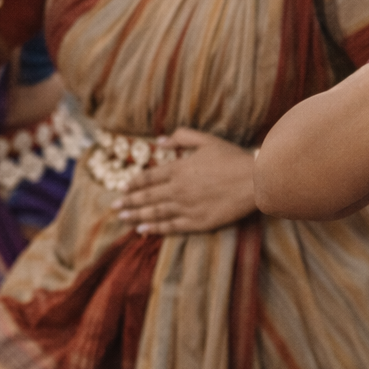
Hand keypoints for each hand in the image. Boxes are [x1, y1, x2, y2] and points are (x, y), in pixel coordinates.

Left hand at [114, 129, 256, 234]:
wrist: (254, 181)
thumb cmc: (232, 158)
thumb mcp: (206, 140)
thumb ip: (182, 137)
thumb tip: (160, 140)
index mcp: (179, 168)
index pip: (149, 177)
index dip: (134, 183)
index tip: (123, 187)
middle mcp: (178, 188)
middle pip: (147, 196)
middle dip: (129, 201)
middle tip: (114, 206)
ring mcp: (187, 207)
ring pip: (155, 212)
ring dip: (137, 216)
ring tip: (123, 218)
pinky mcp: (198, 222)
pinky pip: (171, 226)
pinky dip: (155, 229)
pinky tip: (143, 231)